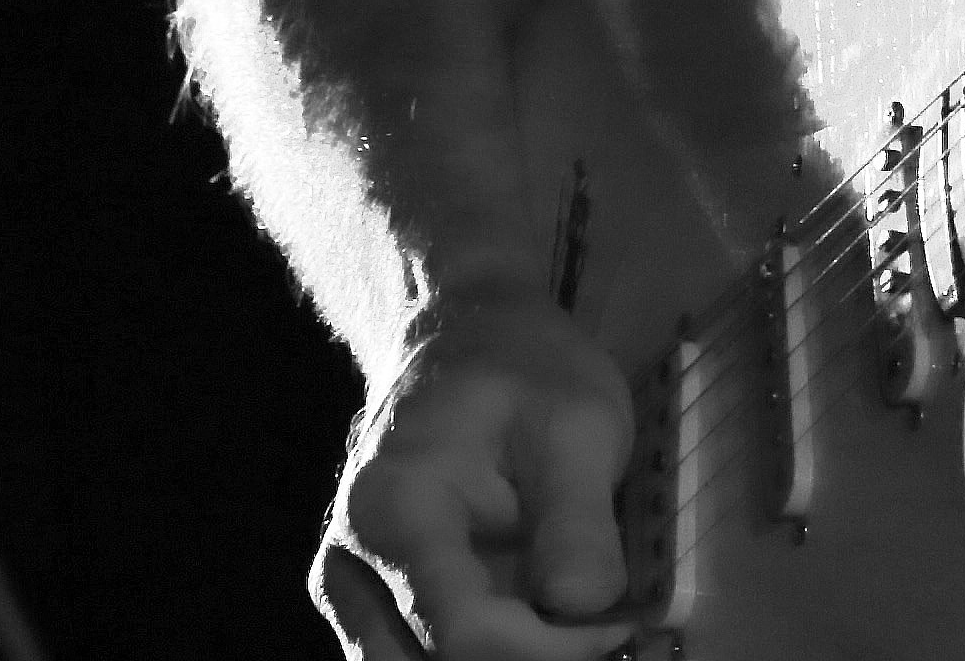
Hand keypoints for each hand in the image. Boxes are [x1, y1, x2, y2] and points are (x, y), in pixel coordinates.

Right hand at [311, 290, 640, 660]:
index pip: (465, 634)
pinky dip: (481, 657)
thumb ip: (578, 519)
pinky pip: (414, 660)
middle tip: (595, 627)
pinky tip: (534, 627)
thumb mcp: (578, 423)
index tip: (615, 619)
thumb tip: (580, 608)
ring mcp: (349, 586)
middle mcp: (351, 560)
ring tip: (564, 626)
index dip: (552, 648)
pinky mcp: (367, 601)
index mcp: (394, 510)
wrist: (464, 336)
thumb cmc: (526, 371)